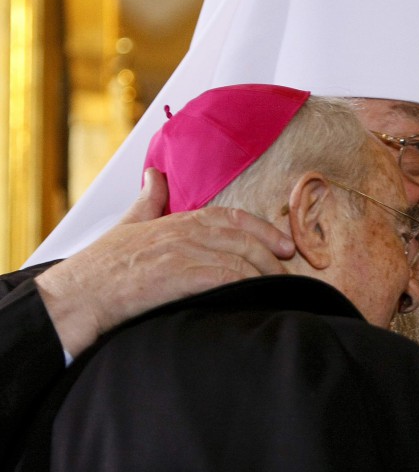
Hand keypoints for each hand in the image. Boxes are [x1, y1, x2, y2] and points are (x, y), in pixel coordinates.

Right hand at [36, 168, 295, 356]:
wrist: (77, 296)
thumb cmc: (100, 268)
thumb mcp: (128, 224)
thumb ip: (148, 201)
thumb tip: (156, 176)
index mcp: (175, 219)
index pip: (231, 217)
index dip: (262, 229)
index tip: (282, 245)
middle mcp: (183, 232)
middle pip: (242, 238)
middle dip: (270, 254)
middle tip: (289, 270)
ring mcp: (182, 253)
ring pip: (239, 258)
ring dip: (263, 274)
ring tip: (277, 289)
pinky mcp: (179, 277)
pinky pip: (226, 277)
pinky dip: (246, 285)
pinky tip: (256, 295)